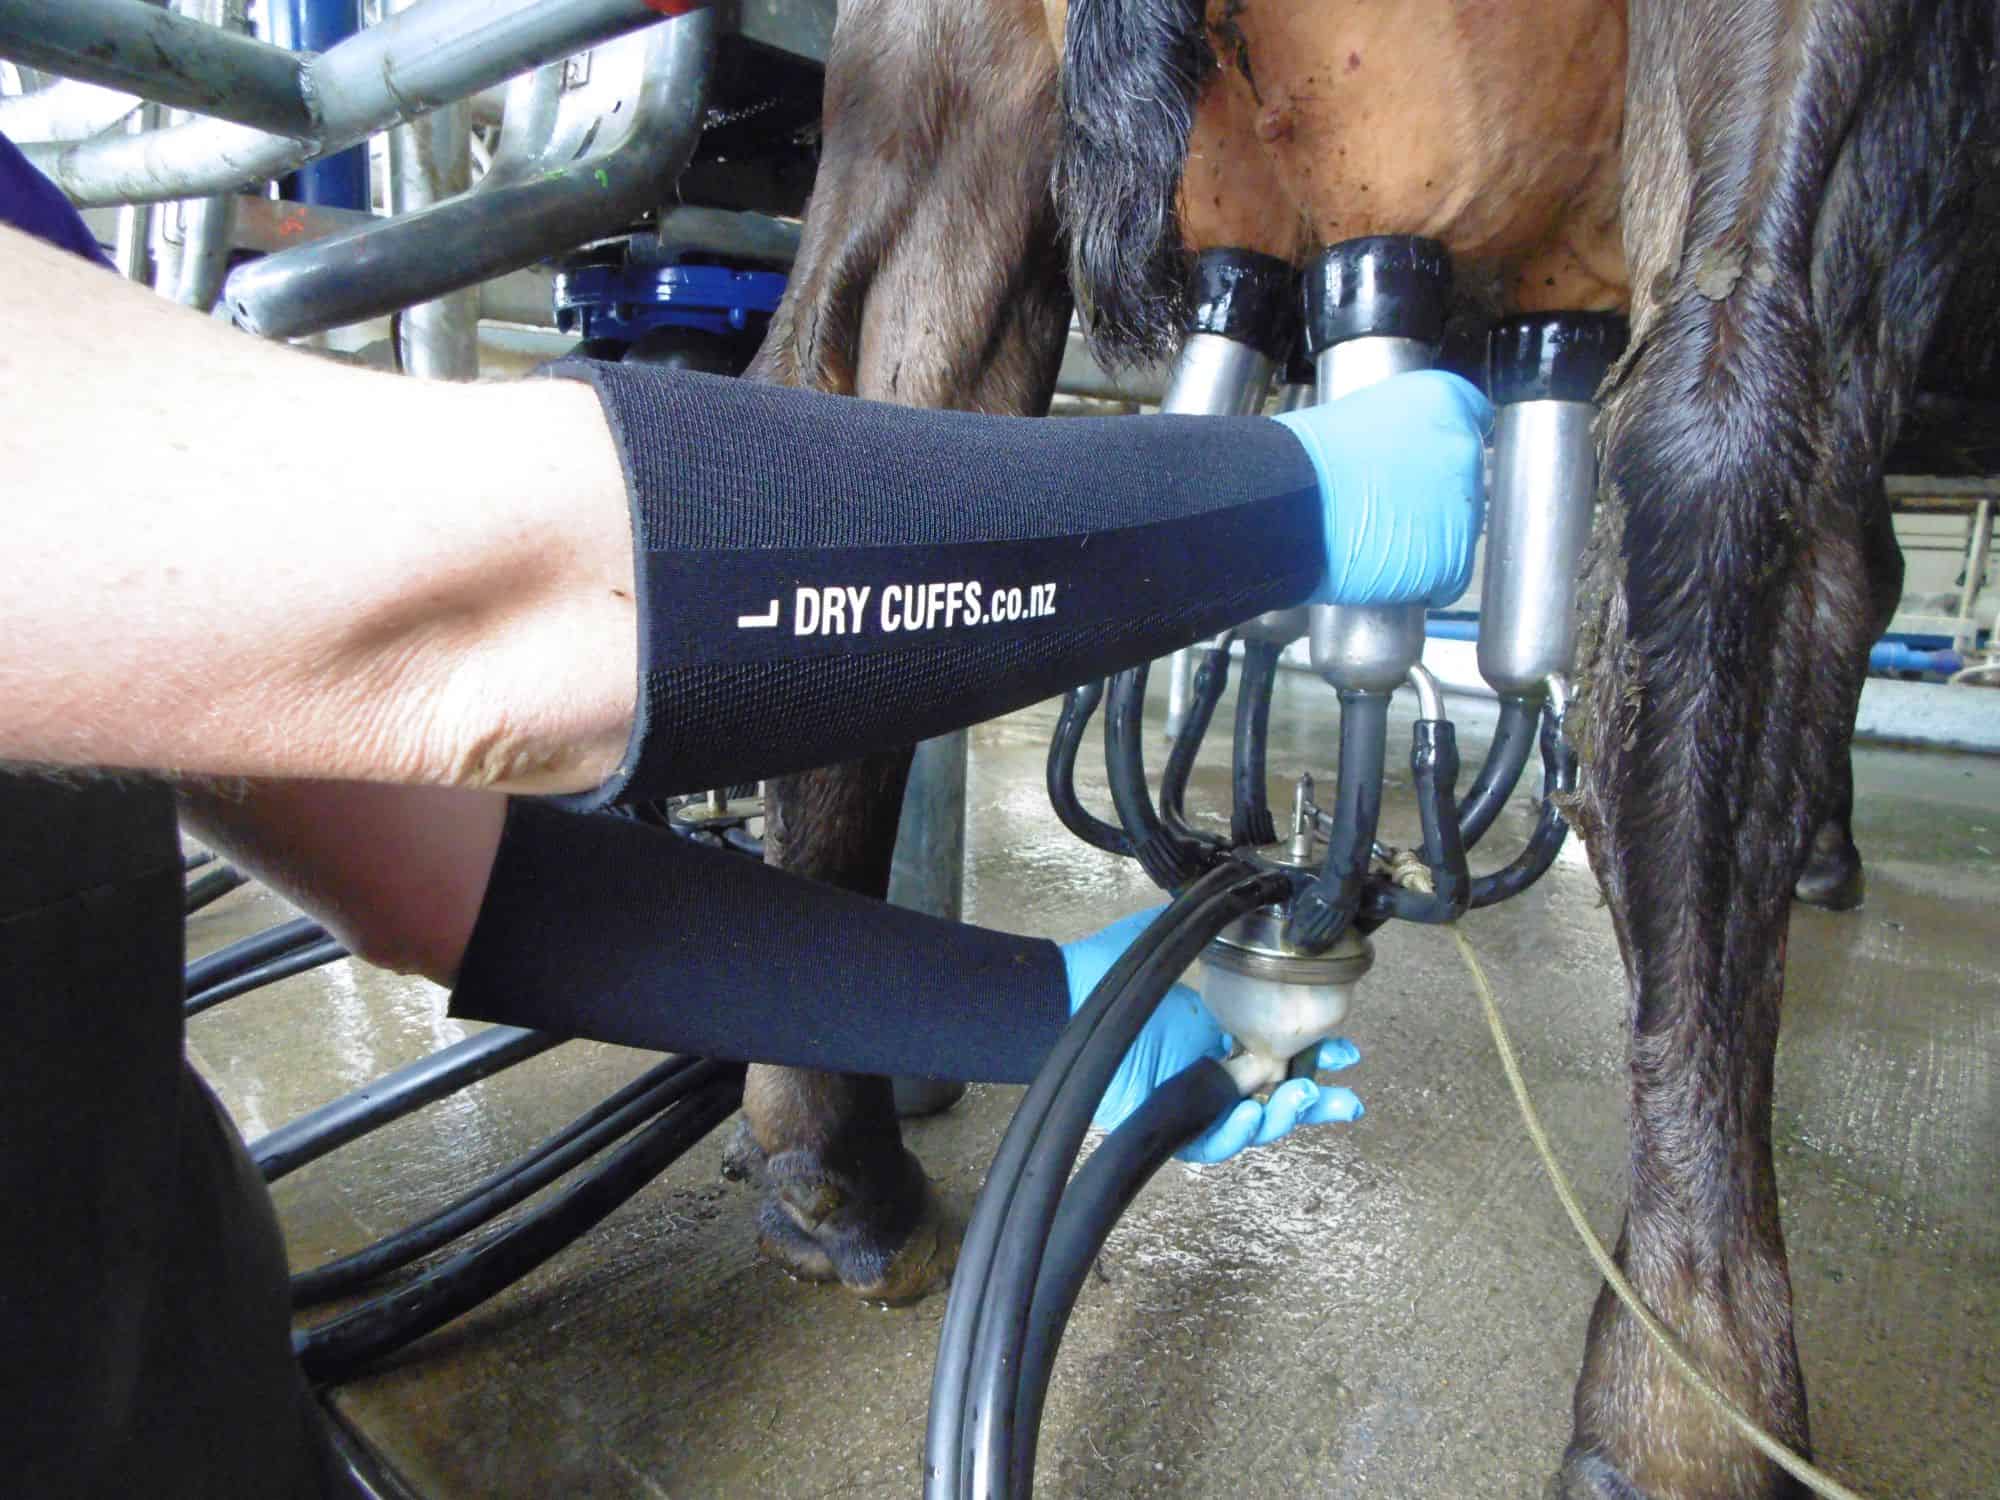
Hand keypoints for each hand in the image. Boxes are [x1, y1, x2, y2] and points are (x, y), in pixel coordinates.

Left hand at [1058, 908, 1362, 1163]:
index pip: (1278, 1051)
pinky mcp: (1162, 1122)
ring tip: (1300, 1099)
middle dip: (1315, 1102)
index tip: (1345, 1050)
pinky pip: (1205, 1143)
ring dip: (1281, 1117)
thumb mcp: (1173, 943)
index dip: (1314, 1055)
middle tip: (1346, 1099)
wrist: (1065, 998)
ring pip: (1249, 1124)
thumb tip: (1252, 908)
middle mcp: (1208, 1066)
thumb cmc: (1107, 970)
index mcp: (1217, 1029)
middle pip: (1274, 1097)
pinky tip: (1247, 1114)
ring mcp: (1187, 1096)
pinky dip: (1231, 1135)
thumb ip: (1213, 932)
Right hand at [1271, 369, 1491, 609]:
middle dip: (1434, 497)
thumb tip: (1403, 457)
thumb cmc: (1307, 459)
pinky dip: (1422, 582)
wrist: (1290, 504)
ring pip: (1458, 531)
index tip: (1420, 464)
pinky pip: (1448, 578)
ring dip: (1427, 540)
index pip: (1473, 418)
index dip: (1441, 447)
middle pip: (1465, 480)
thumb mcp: (1361, 414)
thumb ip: (1401, 429)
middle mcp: (1464, 447)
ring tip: (1379, 542)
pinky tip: (1387, 570)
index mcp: (1443, 399)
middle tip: (1389, 507)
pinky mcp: (1454, 559)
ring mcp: (1463, 505)